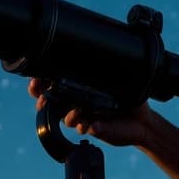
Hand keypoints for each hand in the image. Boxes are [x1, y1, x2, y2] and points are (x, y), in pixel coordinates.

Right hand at [28, 78, 152, 147]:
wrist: (142, 120)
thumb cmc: (129, 97)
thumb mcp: (117, 77)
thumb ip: (104, 68)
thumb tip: (96, 50)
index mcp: (78, 89)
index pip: (53, 84)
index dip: (40, 83)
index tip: (36, 80)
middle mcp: (77, 103)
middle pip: (51, 102)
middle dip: (43, 98)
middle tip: (44, 96)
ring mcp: (83, 117)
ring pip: (65, 117)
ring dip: (68, 113)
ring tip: (77, 109)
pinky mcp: (92, 129)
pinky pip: (82, 127)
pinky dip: (83, 124)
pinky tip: (89, 122)